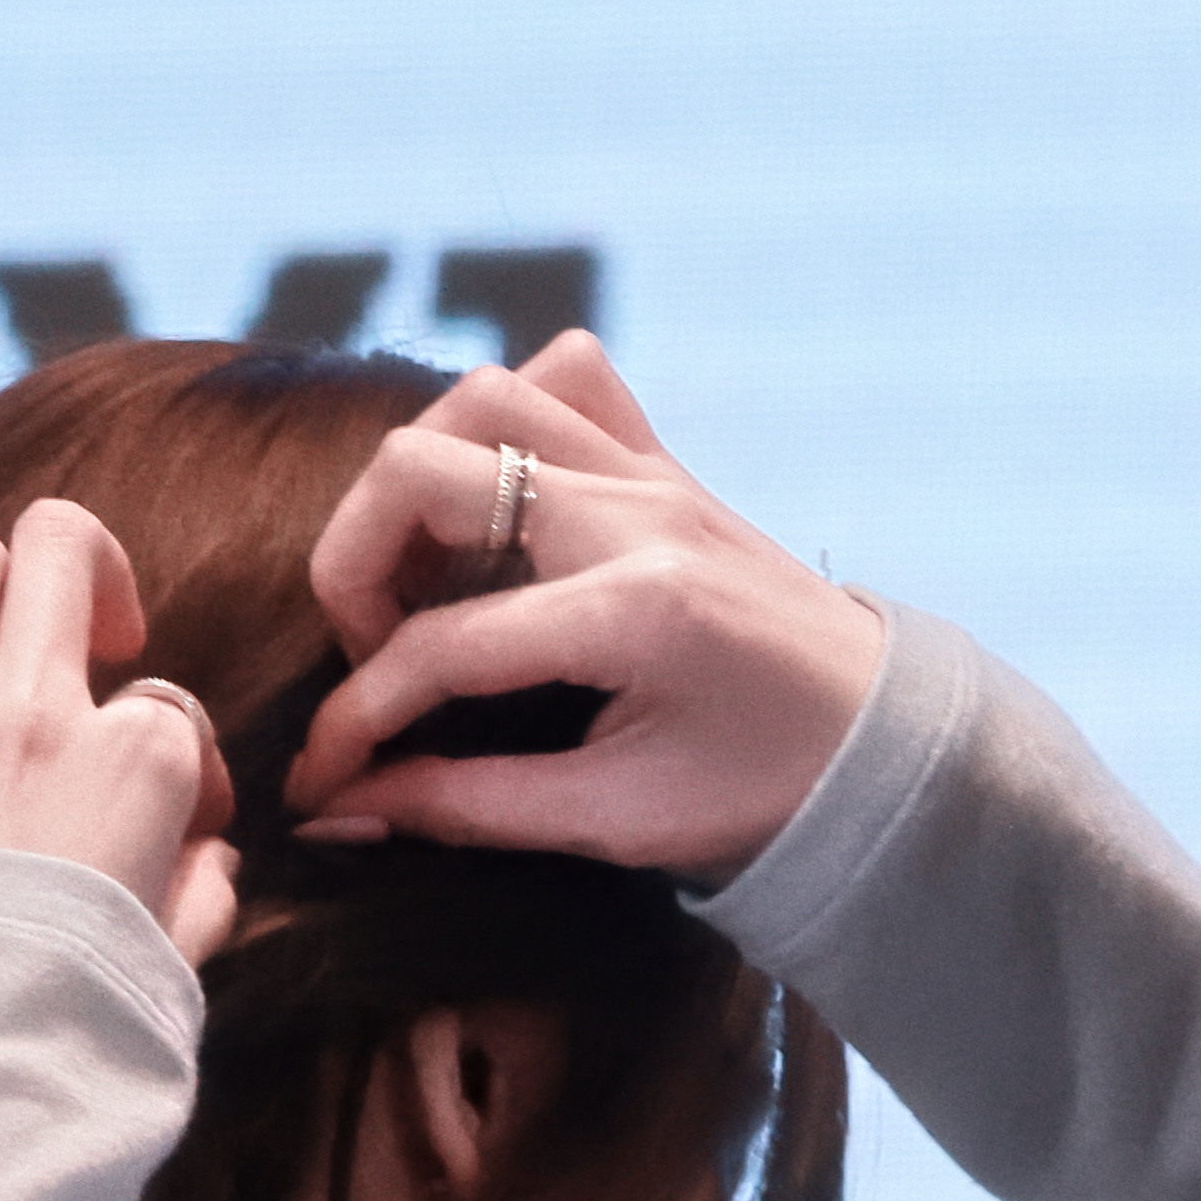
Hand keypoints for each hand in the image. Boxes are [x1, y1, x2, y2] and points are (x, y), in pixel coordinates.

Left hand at [0, 497, 240, 959]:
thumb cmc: (84, 1028)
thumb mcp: (180, 959)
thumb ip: (201, 889)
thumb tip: (206, 853)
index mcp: (138, 765)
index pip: (170, 704)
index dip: (174, 756)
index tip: (163, 820)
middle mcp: (38, 717)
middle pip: (61, 547)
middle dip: (86, 576)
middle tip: (91, 641)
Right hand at [286, 334, 883, 884]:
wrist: (883, 745)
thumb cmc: (764, 794)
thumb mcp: (617, 821)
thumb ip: (472, 806)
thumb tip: (344, 812)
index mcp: (629, 613)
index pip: (438, 650)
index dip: (355, 721)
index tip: (317, 780)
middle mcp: (632, 515)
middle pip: (423, 470)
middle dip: (355, 565)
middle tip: (372, 653)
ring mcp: (651, 471)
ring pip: (481, 397)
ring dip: (417, 479)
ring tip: (420, 577)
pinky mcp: (666, 461)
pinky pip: (567, 379)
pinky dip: (508, 419)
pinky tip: (499, 503)